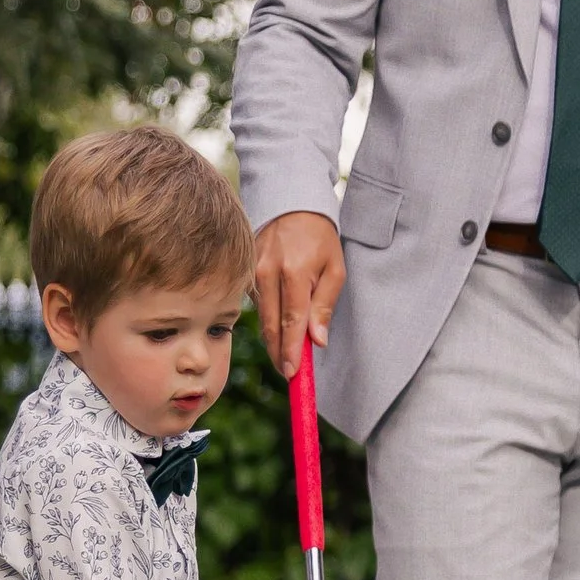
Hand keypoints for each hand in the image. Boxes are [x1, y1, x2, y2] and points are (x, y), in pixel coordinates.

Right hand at [254, 211, 344, 382]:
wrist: (292, 205)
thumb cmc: (319, 239)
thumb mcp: (335, 270)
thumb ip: (325, 306)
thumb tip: (318, 341)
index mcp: (294, 273)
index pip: (291, 322)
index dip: (291, 352)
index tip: (292, 374)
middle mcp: (267, 273)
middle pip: (270, 326)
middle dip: (280, 354)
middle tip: (289, 374)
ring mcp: (251, 272)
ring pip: (261, 318)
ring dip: (274, 338)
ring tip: (288, 353)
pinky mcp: (244, 272)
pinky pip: (256, 303)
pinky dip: (268, 318)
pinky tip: (278, 323)